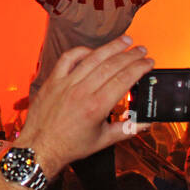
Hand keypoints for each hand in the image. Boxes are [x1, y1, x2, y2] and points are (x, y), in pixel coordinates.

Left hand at [19, 36, 153, 169]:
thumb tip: (146, 123)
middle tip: (142, 50)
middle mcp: (81, 92)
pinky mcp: (53, 81)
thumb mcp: (102, 141)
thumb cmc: (68, 146)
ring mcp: (65, 84)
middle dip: (131, 55)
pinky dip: (82, 51)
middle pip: (112, 65)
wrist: (39, 148)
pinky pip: (68, 58)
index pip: (124, 79)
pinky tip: (93, 51)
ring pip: (93, 58)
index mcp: (96, 107)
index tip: (149, 62)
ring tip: (126, 41)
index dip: (140, 67)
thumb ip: (126, 129)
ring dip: (112, 47)